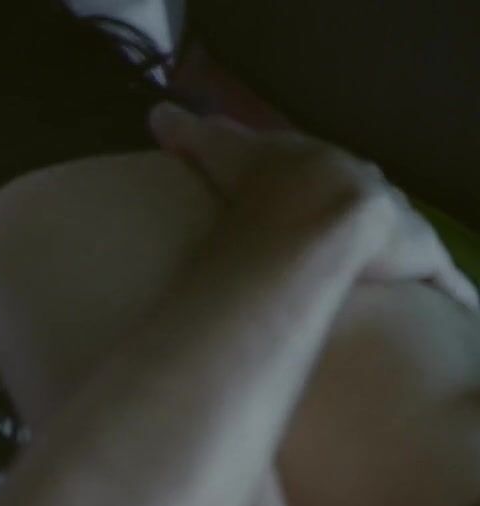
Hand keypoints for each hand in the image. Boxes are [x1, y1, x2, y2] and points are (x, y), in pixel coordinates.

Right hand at [149, 102, 476, 307]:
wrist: (315, 216)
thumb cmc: (262, 185)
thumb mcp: (217, 151)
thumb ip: (189, 134)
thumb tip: (156, 113)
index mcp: (318, 160)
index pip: (312, 166)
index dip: (300, 181)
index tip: (286, 197)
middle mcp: (361, 182)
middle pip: (354, 194)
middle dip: (341, 210)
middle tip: (321, 238)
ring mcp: (393, 218)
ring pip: (391, 230)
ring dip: (382, 247)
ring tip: (362, 271)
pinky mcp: (417, 256)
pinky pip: (431, 275)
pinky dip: (431, 285)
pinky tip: (434, 307)